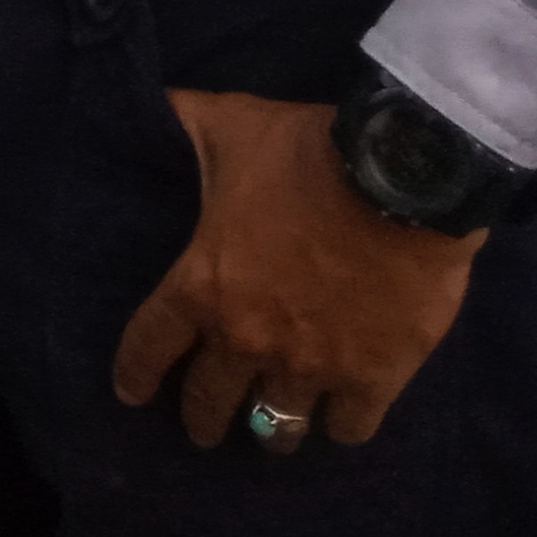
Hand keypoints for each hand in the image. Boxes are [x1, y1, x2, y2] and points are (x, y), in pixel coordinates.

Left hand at [111, 92, 487, 452]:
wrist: (405, 178)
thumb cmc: (308, 152)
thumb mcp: (228, 124)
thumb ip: (181, 121)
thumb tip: (145, 101)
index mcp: (202, 287)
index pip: (149, 347)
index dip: (136, 375)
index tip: (132, 395)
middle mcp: (248, 339)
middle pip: (209, 401)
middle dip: (202, 419)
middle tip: (203, 429)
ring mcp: (311, 365)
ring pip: (277, 425)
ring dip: (270, 431)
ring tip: (271, 434)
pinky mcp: (374, 377)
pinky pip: (349, 427)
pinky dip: (342, 426)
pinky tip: (340, 422)